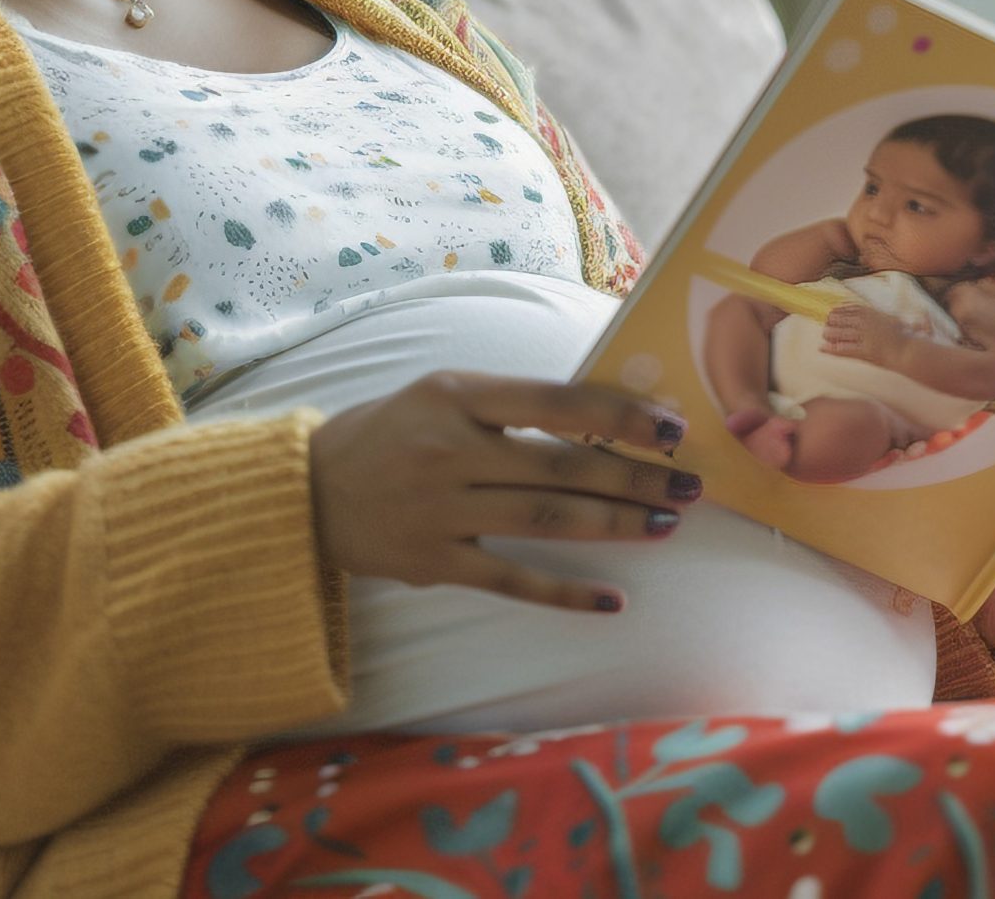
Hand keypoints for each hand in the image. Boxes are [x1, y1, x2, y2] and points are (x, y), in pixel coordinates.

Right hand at [308, 372, 701, 613]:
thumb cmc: (390, 432)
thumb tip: (601, 418)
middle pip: (562, 467)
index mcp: (457, 396)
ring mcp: (442, 511)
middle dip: (634, 478)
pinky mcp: (434, 563)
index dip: (620, 416)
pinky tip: (612, 600)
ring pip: (546, 521)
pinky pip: (512, 581)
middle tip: (689, 487)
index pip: (556, 402)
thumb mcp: (441, 394)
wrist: (306, 491)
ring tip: (665, 526)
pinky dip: (565, 593)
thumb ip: (509, 403)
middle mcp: (451, 450)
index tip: (671, 428)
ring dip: (615, 525)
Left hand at [821, 302, 918, 366]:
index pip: (849, 308)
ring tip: (824, 335)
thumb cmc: (902, 336)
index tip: (831, 313)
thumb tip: (862, 309)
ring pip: (840, 333)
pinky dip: (832, 349)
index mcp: (872, 313)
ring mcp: (865, 337)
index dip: (838, 311)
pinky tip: (823, 348)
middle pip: (842, 320)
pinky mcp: (865, 351)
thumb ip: (876, 313)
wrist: (909, 351)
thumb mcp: (890, 319)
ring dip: (830, 334)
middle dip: (832, 322)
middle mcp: (867, 323)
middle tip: (826, 325)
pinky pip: (844, 349)